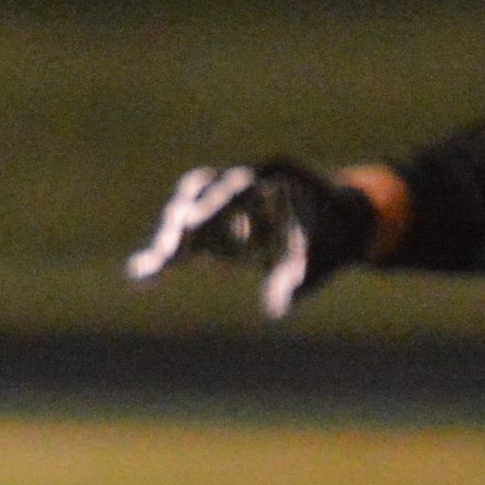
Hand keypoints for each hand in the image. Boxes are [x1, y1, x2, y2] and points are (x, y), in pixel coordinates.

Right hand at [125, 159, 381, 318]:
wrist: (340, 224)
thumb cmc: (334, 239)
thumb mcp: (322, 263)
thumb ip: (298, 282)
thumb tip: (277, 308)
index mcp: (276, 177)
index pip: (235, 184)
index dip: (210, 205)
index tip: (188, 226)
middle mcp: (247, 180)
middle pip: (199, 188)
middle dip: (178, 220)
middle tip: (164, 254)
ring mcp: (229, 196)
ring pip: (186, 206)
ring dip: (170, 237)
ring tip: (150, 271)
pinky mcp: (216, 217)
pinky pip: (186, 230)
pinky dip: (168, 252)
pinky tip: (143, 275)